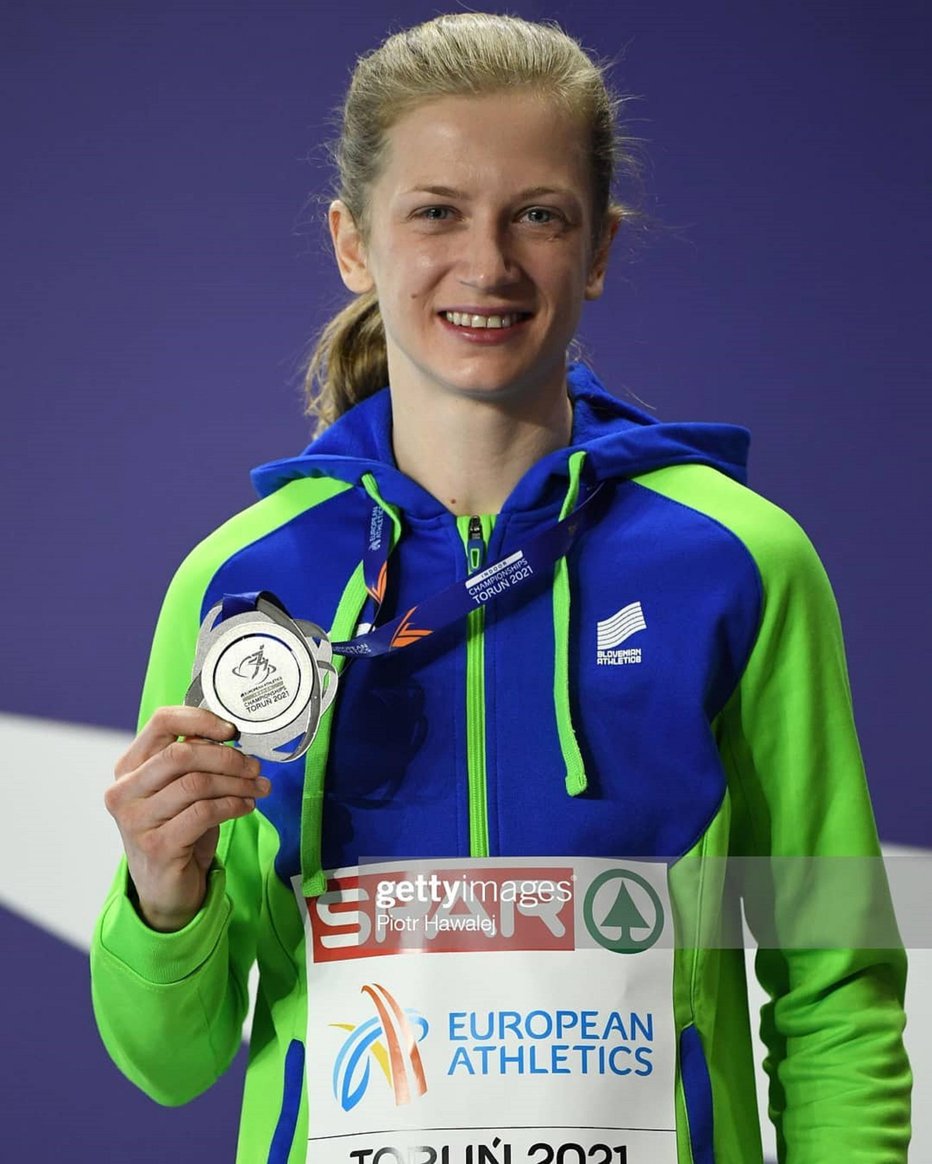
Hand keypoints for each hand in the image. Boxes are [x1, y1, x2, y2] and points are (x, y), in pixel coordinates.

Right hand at [105, 706, 269, 931]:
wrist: (166, 889)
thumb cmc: (177, 830)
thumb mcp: (181, 790)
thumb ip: (194, 760)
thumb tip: (230, 735)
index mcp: (129, 767)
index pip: (161, 722)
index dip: (200, 719)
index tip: (232, 730)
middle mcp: (124, 791)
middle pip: (182, 754)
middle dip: (227, 757)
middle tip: (254, 766)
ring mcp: (136, 820)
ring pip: (196, 784)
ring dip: (237, 783)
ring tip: (257, 787)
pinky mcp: (157, 846)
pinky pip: (204, 813)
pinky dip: (233, 806)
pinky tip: (246, 807)